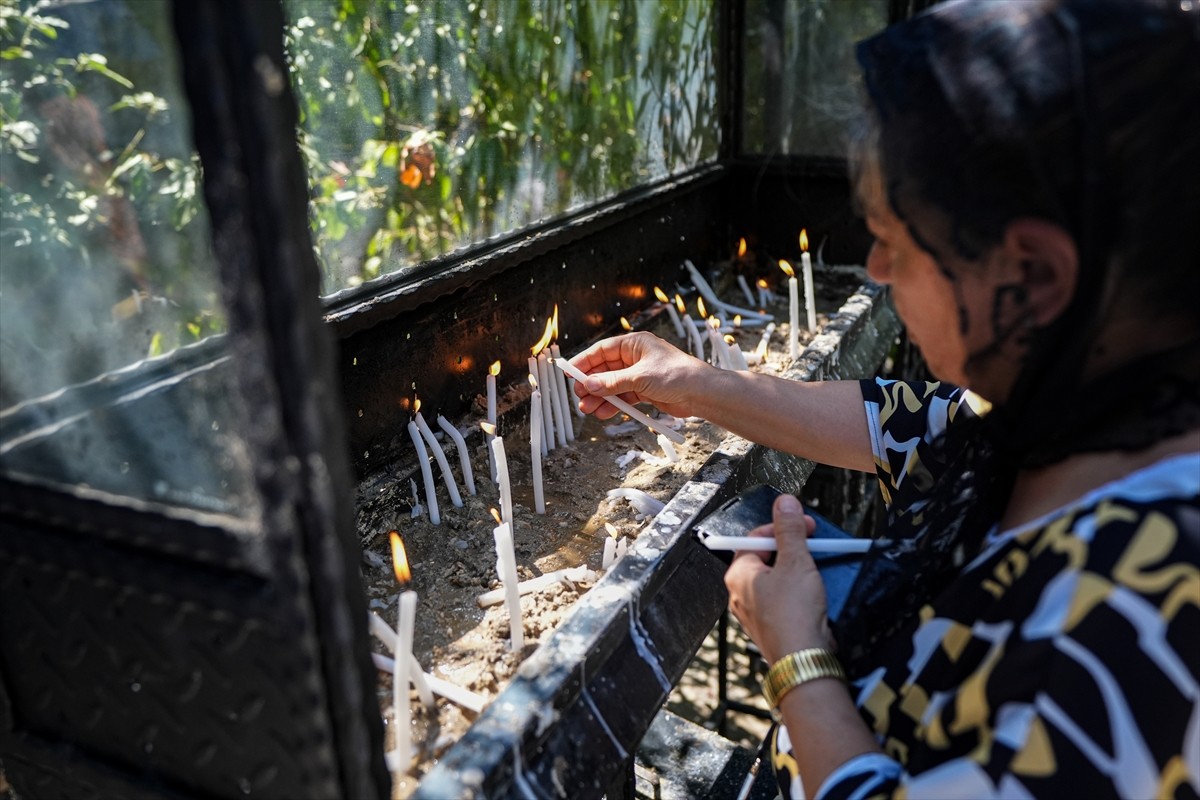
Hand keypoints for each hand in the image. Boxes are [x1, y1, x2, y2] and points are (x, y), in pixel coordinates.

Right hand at [568, 331, 713, 419]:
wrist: (701, 393)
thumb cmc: (676, 375)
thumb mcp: (639, 377)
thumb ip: (612, 382)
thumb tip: (589, 385)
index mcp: (635, 344)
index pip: (602, 350)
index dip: (585, 361)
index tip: (570, 373)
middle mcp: (635, 358)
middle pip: (605, 369)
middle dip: (591, 384)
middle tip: (579, 396)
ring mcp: (640, 375)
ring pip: (612, 385)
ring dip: (599, 397)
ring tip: (587, 409)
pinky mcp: (645, 390)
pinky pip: (623, 396)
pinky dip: (613, 404)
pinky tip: (602, 413)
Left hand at [724, 494, 835, 664]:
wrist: (804, 660)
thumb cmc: (794, 614)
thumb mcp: (796, 562)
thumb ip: (790, 530)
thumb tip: (784, 503)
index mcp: (739, 573)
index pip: (756, 538)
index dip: (783, 528)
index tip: (805, 525)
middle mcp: (740, 593)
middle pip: (766, 558)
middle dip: (792, 549)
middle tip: (814, 546)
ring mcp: (754, 613)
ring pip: (776, 580)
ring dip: (797, 570)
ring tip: (817, 570)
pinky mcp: (771, 627)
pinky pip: (783, 600)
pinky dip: (798, 592)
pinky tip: (815, 594)